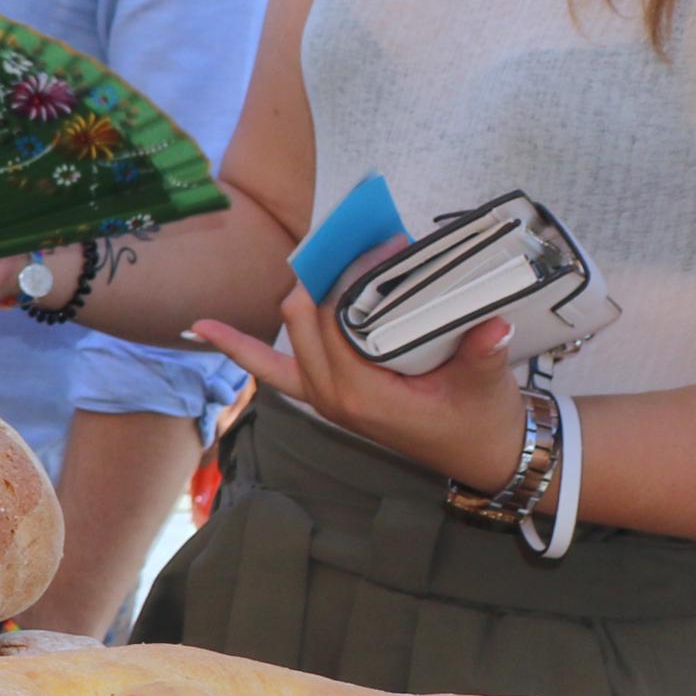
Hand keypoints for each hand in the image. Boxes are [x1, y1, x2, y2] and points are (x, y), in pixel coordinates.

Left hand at [191, 263, 528, 494]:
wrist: (482, 457)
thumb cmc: (483, 421)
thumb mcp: (487, 386)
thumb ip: (484, 354)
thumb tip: (495, 326)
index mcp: (363, 395)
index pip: (333, 321)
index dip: (350, 276)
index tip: (380, 242)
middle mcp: (332, 397)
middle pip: (302, 319)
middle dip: (322, 274)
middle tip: (352, 238)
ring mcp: (324, 398)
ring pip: (283, 340)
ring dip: (296, 296)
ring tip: (308, 251)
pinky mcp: (326, 395)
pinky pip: (271, 369)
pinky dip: (238, 347)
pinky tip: (200, 326)